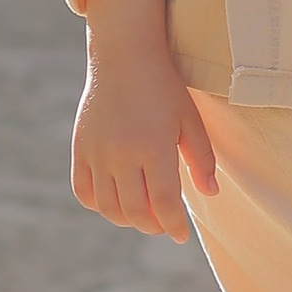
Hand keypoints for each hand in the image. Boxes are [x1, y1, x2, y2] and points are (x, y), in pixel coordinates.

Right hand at [71, 38, 217, 240]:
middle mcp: (121, 153)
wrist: (123, 56)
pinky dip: (98, 204)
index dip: (174, 225)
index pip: (164, 203)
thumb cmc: (163, 87)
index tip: (180, 235)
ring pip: (107, 207)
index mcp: (153, 146)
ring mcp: (96, 151)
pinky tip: (115, 200)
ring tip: (143, 213)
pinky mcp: (80, 148)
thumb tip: (211, 193)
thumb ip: (201, 158)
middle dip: (153, 225)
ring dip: (127, 219)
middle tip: (164, 223)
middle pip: (135, 211)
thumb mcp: (189, 120)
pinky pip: (83, 191)